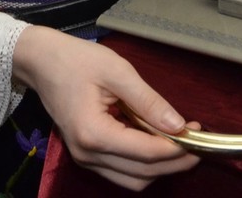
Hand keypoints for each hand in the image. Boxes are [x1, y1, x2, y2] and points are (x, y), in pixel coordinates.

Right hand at [13, 26, 198, 188]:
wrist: (42, 62)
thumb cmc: (78, 60)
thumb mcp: (118, 72)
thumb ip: (149, 102)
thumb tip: (179, 126)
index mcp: (94, 133)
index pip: (147, 153)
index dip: (178, 148)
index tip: (199, 133)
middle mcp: (87, 155)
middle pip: (143, 174)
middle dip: (175, 162)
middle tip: (198, 140)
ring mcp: (85, 159)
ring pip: (133, 180)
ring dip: (161, 167)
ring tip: (181, 142)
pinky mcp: (87, 156)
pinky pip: (122, 171)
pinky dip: (144, 163)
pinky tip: (158, 141)